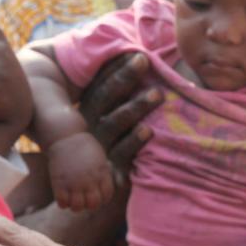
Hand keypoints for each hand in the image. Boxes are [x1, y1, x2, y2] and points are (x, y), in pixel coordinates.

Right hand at [47, 132, 117, 211]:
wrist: (65, 137)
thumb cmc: (84, 146)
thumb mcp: (100, 158)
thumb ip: (104, 173)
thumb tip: (111, 183)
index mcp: (102, 173)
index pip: (106, 196)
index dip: (101, 198)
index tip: (96, 195)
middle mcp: (90, 181)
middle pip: (93, 205)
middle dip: (89, 204)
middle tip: (83, 198)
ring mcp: (74, 183)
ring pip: (77, 207)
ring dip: (75, 205)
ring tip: (72, 199)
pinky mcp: (59, 183)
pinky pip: (62, 203)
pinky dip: (63, 203)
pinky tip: (63, 196)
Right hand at [79, 53, 162, 179]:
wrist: (90, 196)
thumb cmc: (107, 149)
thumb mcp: (105, 121)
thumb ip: (116, 97)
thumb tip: (140, 61)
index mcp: (87, 111)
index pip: (100, 82)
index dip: (115, 65)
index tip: (134, 49)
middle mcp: (89, 127)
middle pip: (105, 96)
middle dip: (124, 77)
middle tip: (144, 59)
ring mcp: (97, 147)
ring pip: (115, 123)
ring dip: (136, 107)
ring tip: (158, 94)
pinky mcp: (109, 169)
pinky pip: (122, 153)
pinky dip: (135, 142)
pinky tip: (149, 130)